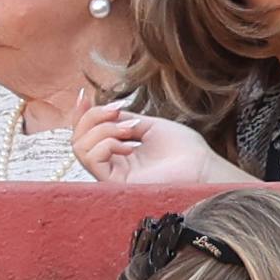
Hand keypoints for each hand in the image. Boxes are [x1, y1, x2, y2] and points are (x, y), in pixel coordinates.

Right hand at [71, 97, 238, 186]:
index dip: (81, 114)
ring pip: (80, 148)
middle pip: (78, 139)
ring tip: (129, 129)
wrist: (201, 166)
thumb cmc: (184, 150)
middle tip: (117, 110)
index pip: (87, 134)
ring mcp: (111, 175)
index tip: (84, 95)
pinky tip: (129, 145)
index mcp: (118, 152)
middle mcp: (111, 164)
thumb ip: (123, 119)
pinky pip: (92, 158)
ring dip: (102, 129)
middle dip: (92, 117)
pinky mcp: (114, 184)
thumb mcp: (149, 125)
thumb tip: (104, 108)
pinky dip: (107, 143)